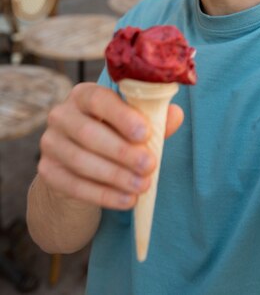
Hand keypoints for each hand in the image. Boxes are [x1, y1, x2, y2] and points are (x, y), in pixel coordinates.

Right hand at [38, 82, 183, 210]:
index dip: (121, 116)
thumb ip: (154, 118)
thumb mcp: (135, 123)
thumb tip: (176, 115)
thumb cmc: (116, 133)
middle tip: (149, 165)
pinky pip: (73, 185)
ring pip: (80, 161)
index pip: (98, 99)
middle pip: (88, 133)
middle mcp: (61, 114)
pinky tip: (126, 200)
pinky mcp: (47, 170)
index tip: (144, 133)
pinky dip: (103, 195)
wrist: (84, 163)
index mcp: (84, 94)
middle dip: (121, 152)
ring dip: (115, 176)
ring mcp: (50, 143)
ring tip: (142, 185)